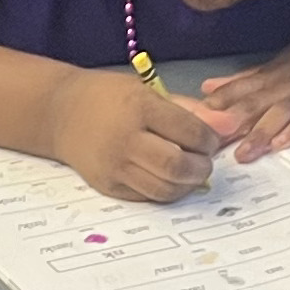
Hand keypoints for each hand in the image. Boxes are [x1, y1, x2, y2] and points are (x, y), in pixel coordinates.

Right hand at [42, 67, 220, 202]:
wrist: (61, 114)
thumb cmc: (108, 98)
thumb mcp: (148, 91)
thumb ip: (189, 111)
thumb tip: (229, 127)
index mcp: (139, 108)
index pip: (189, 132)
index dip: (209, 141)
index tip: (209, 140)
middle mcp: (126, 140)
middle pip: (177, 166)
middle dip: (201, 167)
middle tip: (203, 161)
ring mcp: (115, 167)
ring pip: (165, 189)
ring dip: (186, 185)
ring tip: (188, 172)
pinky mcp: (108, 186)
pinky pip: (147, 197)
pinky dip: (165, 190)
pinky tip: (166, 177)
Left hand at [196, 27, 289, 162]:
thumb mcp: (284, 63)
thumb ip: (246, 80)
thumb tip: (208, 89)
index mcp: (273, 75)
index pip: (238, 91)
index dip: (215, 108)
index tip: (190, 124)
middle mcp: (288, 82)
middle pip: (254, 103)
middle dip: (229, 124)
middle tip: (207, 144)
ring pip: (281, 112)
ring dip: (260, 132)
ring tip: (243, 154)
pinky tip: (285, 143)